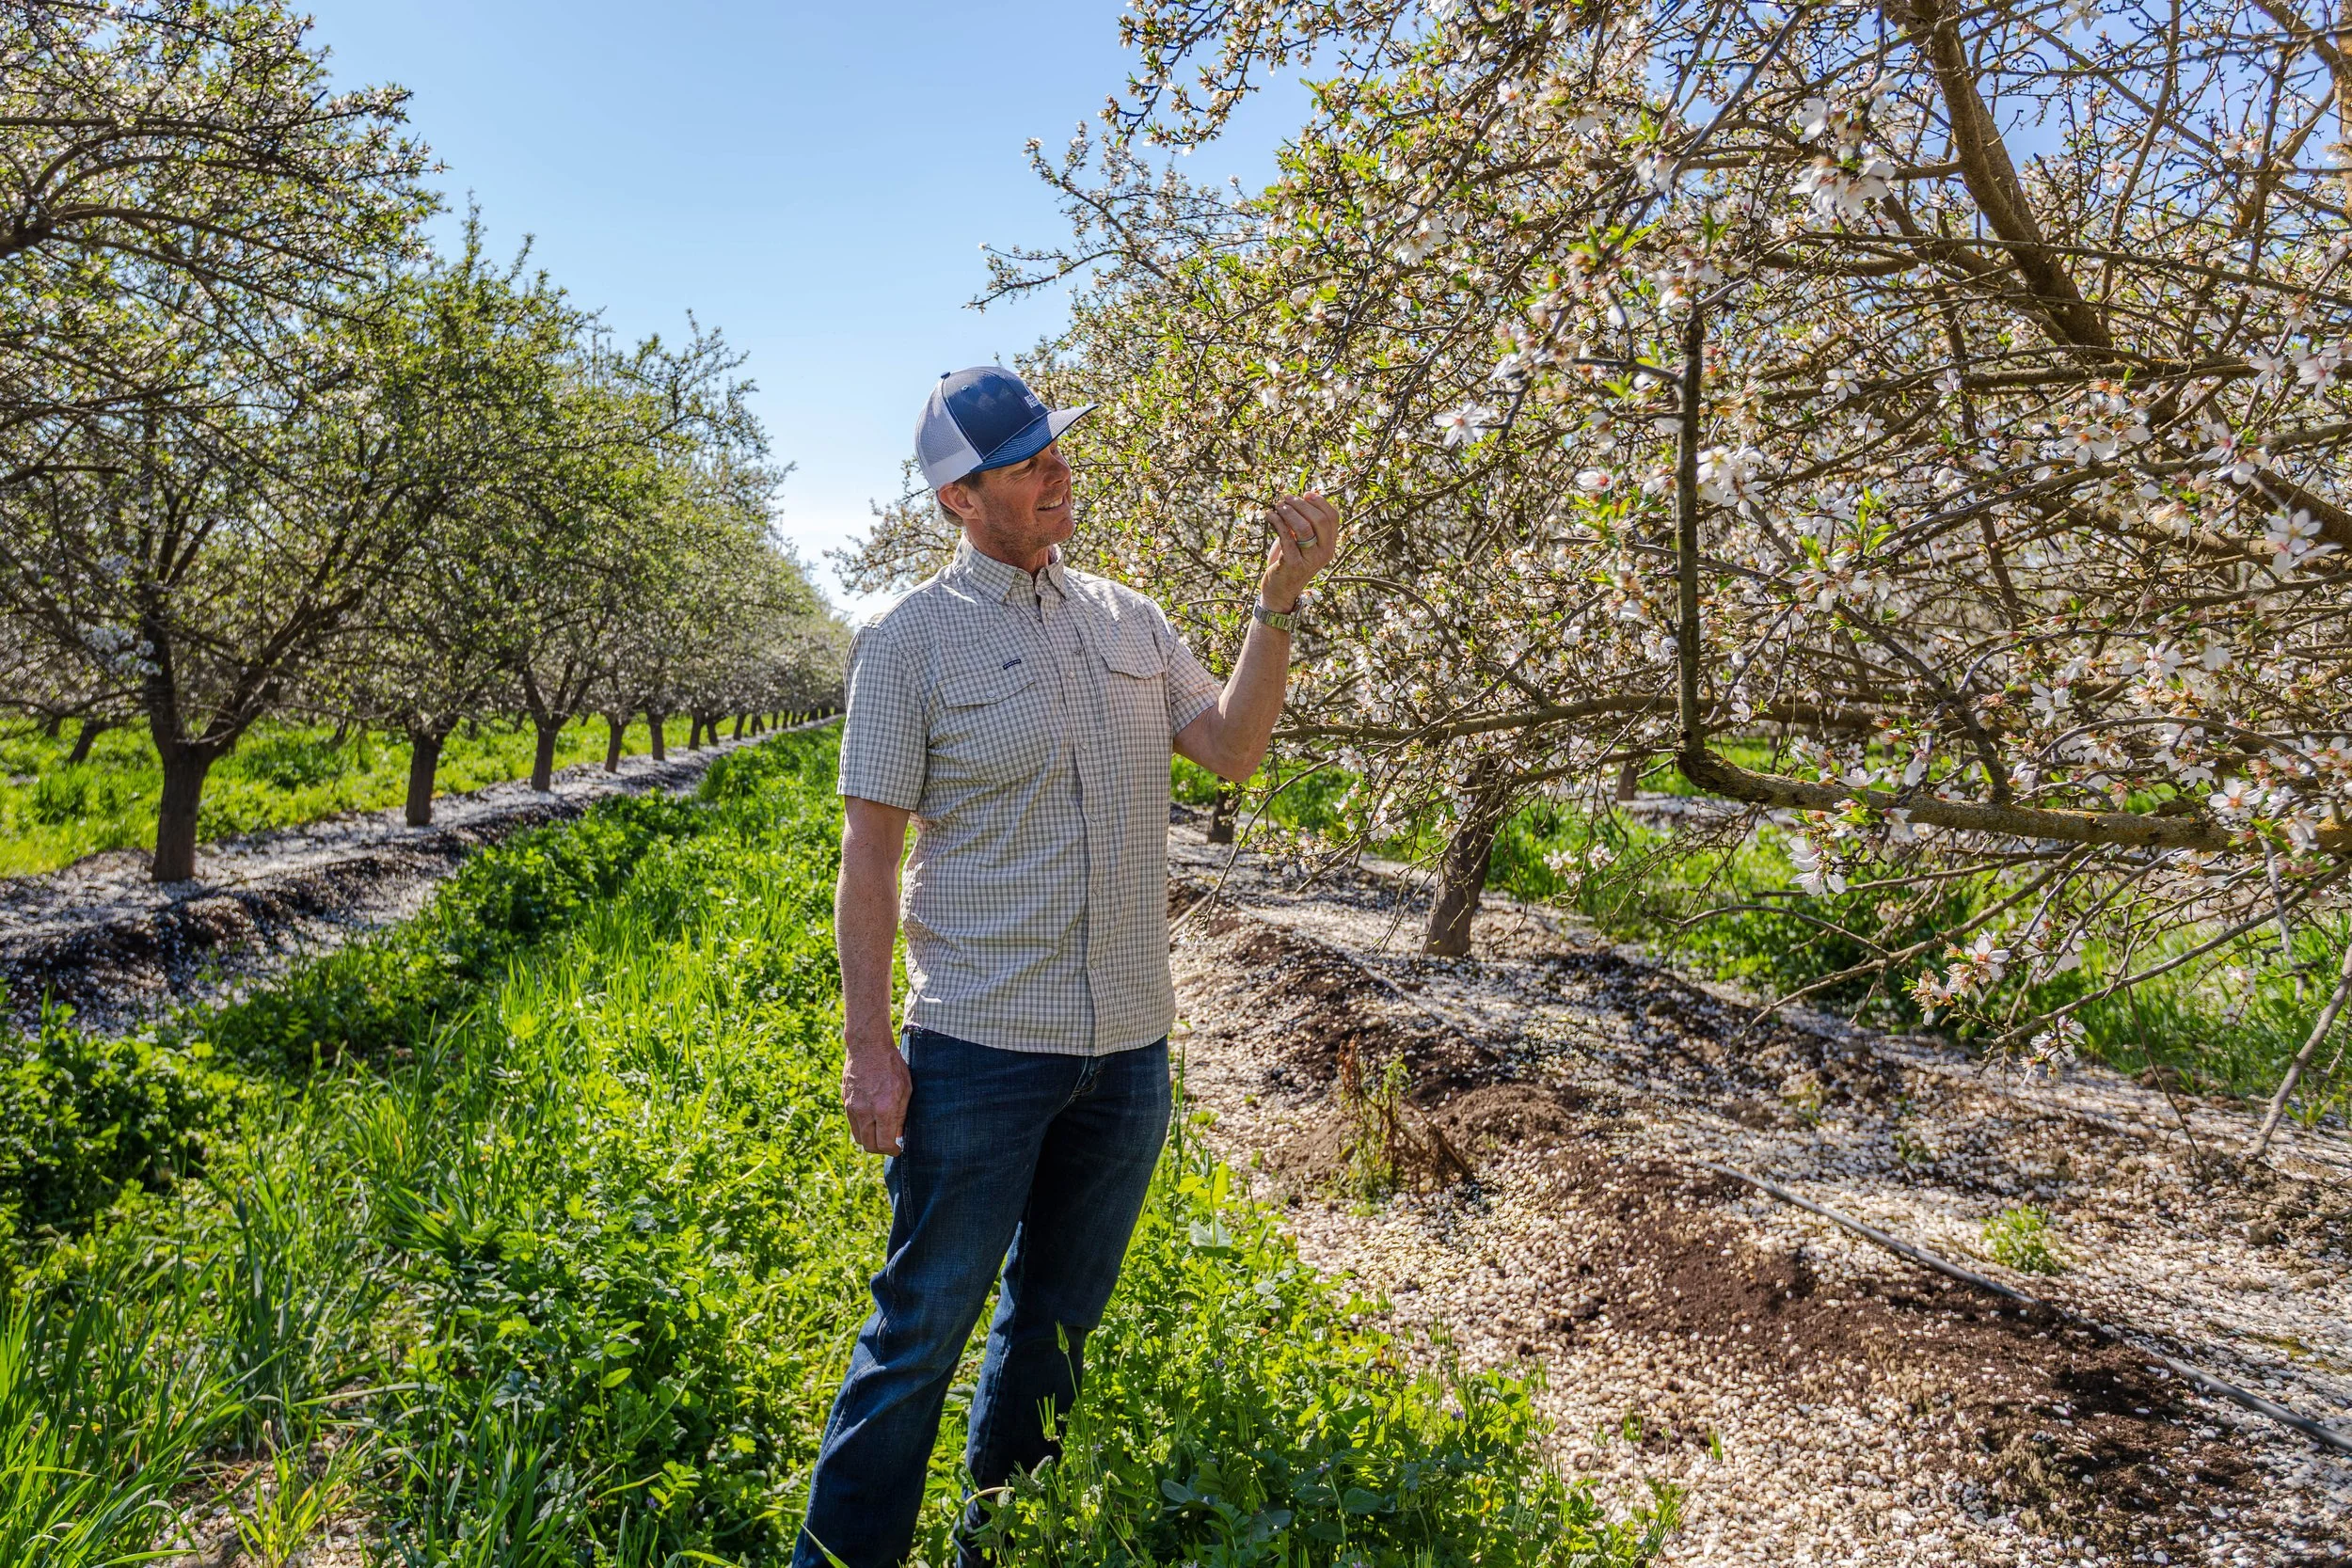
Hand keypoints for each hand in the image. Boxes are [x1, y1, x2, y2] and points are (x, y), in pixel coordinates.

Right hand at [841, 1031, 911, 1155]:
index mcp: (883, 1109)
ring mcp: (852, 1108)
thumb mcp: (905, 1089)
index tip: (898, 1150)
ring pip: (859, 1137)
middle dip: (881, 1150)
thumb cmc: (891, 1065)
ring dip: (870, 1140)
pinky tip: (872, 1120)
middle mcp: (865, 1112)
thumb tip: (898, 1135)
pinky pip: (852, 1124)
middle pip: (869, 1146)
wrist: (867, 1046)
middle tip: (890, 1145)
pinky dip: (862, 1128)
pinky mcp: (845, 1102)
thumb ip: (901, 1115)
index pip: (885, 1144)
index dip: (893, 1151)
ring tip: (881, 1133)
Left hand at [1259, 493, 1341, 613]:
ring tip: (1277, 506)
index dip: (1320, 502)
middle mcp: (1325, 553)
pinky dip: (1277, 522)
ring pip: (1304, 527)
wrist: (1280, 591)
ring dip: (1289, 512)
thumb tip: (1302, 497)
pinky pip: (1287, 537)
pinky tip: (1270, 516)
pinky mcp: (1294, 564)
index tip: (1305, 494)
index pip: (1333, 517)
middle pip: (1320, 520)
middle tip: (1285, 499)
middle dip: (1301, 505)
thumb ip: (1305, 523)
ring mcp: (1310, 559)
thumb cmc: (1289, 561)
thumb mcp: (1302, 542)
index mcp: (1330, 545)